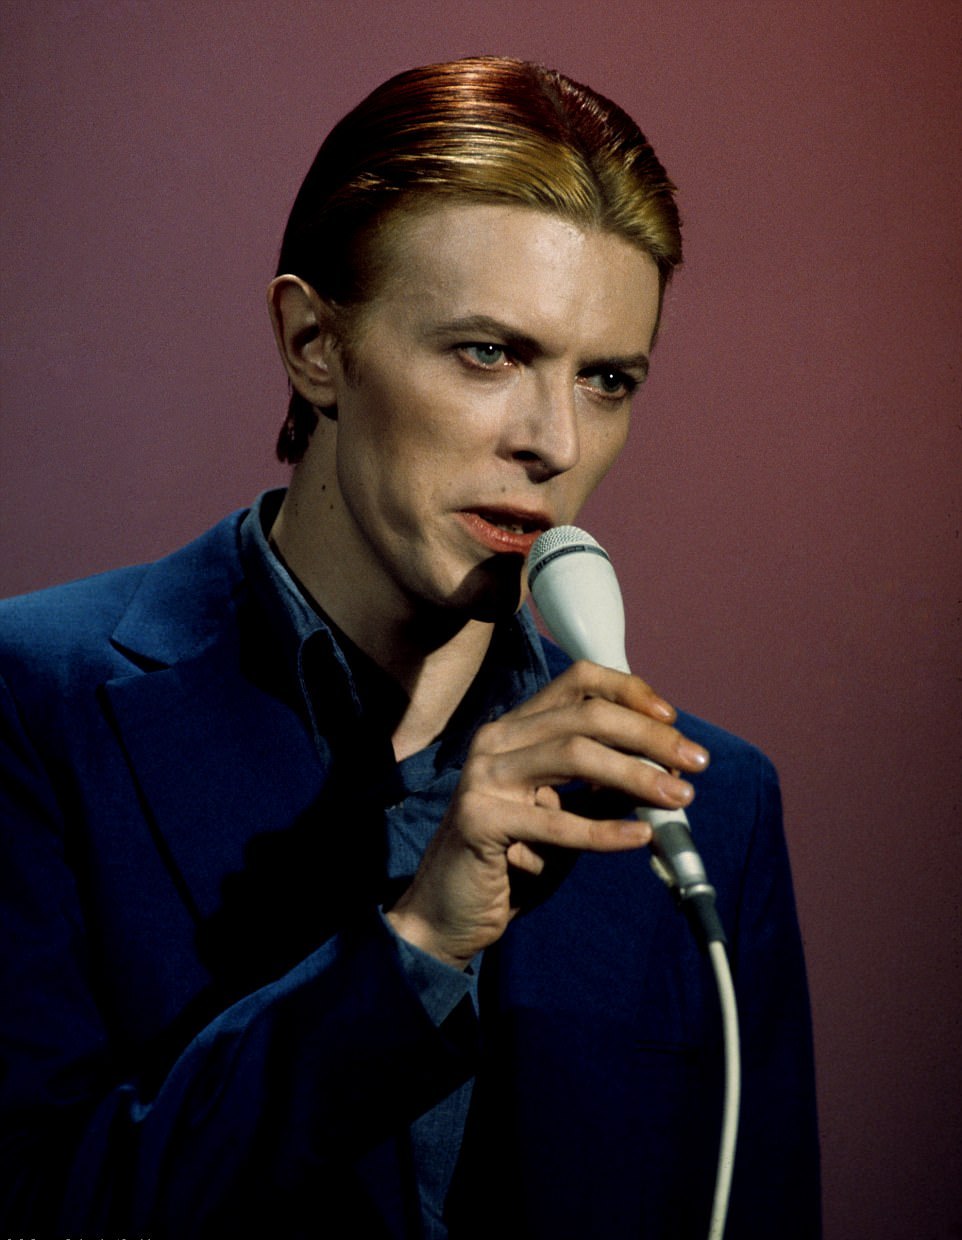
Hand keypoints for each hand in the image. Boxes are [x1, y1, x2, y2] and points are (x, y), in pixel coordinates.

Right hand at [386, 661, 708, 966]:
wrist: (447, 913)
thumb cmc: (511, 860)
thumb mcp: (563, 813)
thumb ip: (601, 787)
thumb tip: (665, 768)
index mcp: (515, 729)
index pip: (577, 682)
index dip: (628, 690)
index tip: (672, 717)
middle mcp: (496, 740)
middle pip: (585, 715)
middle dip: (649, 735)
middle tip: (696, 762)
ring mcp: (484, 776)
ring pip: (575, 754)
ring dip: (636, 774)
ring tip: (678, 797)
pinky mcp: (480, 819)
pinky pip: (556, 820)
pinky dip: (605, 829)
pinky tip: (640, 837)